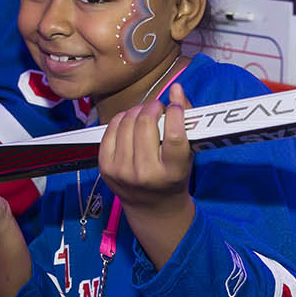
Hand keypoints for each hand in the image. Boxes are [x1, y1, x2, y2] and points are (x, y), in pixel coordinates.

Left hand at [99, 83, 194, 211]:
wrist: (152, 207)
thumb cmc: (174, 176)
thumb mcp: (188, 154)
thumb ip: (188, 120)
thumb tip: (176, 89)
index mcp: (172, 173)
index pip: (173, 136)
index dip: (175, 113)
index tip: (175, 105)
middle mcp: (145, 174)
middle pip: (145, 124)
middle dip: (154, 108)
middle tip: (159, 108)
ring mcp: (122, 171)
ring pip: (126, 123)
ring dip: (137, 111)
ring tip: (145, 114)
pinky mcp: (106, 167)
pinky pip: (111, 129)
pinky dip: (121, 119)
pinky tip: (130, 121)